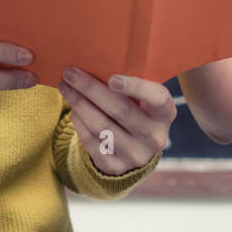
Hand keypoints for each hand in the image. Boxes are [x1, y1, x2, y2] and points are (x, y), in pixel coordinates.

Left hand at [57, 67, 176, 175]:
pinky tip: (73, 108)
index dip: (137, 88)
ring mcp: (135, 155)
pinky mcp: (115, 166)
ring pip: (100, 126)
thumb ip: (130, 85)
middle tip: (70, 73)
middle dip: (91, 89)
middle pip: (120, 110)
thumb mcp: (143, 99)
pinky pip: (91, 141)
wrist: (136, 149)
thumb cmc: (137, 110)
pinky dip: (79, 122)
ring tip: (65, 87)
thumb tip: (94, 64)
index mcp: (165, 114)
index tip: (112, 78)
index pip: (157, 99)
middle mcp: (154, 137)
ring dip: (79, 104)